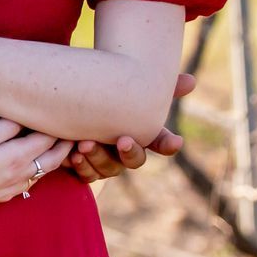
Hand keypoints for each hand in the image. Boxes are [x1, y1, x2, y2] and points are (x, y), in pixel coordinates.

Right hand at [0, 119, 73, 221]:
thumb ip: (6, 127)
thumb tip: (25, 118)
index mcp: (18, 156)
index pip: (48, 138)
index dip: (60, 126)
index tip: (69, 114)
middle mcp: (22, 174)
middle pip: (53, 158)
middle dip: (66, 144)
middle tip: (74, 131)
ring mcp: (14, 187)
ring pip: (44, 172)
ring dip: (56, 158)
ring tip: (61, 145)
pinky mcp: (4, 196)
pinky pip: (30, 182)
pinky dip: (39, 171)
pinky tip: (34, 165)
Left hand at [67, 72, 195, 182]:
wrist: (65, 102)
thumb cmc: (101, 93)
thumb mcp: (124, 84)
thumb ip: (151, 82)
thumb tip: (191, 81)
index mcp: (140, 132)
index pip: (161, 141)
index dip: (169, 144)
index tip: (176, 142)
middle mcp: (125, 151)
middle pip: (135, 159)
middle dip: (130, 152)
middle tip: (123, 140)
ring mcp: (106, 161)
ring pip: (109, 169)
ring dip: (99, 157)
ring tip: (85, 144)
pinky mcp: (85, 167)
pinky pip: (88, 175)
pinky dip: (82, 167)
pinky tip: (72, 156)